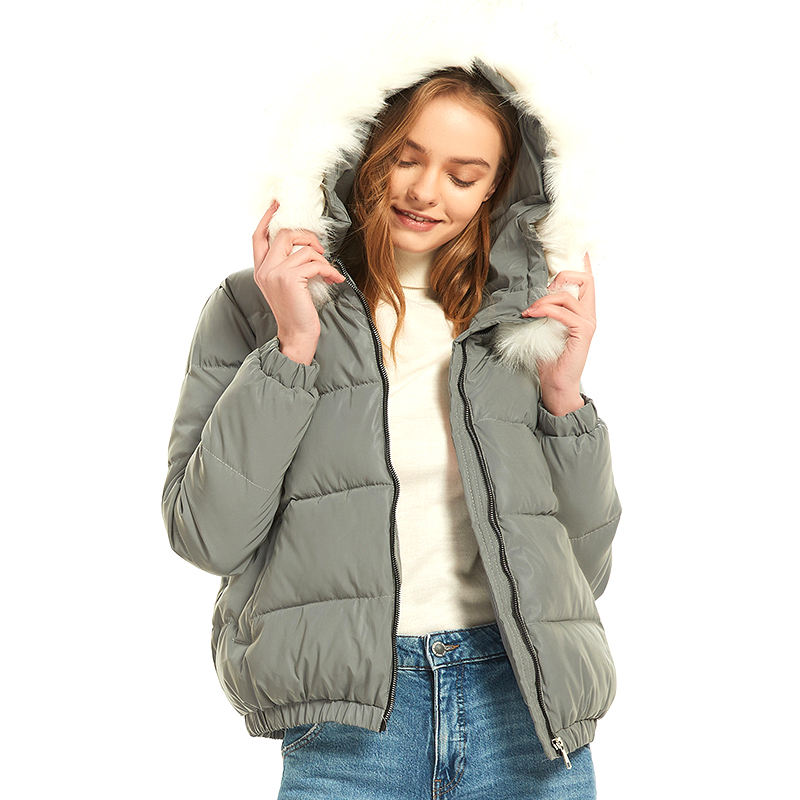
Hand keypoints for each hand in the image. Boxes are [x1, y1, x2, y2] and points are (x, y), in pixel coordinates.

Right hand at [252, 200, 344, 351]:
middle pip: (284, 234)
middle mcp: (264, 269)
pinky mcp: (289, 278)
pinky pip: (314, 262)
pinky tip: (334, 280)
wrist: (297, 335)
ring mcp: (275, 273)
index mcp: (260, 269)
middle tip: (320, 249)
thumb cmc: (297, 312)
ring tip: (328, 273)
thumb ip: (288, 265)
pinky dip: (328, 270)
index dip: (268, 217)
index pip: (258, 236)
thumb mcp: (287, 286)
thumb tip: (306, 246)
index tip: (278, 204)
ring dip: (321, 259)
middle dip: (307, 236)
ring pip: (302, 248)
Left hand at [520, 252, 596, 405]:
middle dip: (561, 277)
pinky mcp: (582, 332)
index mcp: (582, 313)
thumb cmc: (549, 359)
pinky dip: (544, 310)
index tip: (582, 252)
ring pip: (567, 296)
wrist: (556, 384)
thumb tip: (531, 297)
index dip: (584, 266)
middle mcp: (589, 315)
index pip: (588, 282)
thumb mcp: (544, 329)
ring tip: (530, 310)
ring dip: (544, 299)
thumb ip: (545, 312)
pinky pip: (563, 312)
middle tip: (542, 293)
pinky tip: (531, 315)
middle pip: (584, 280)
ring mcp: (587, 323)